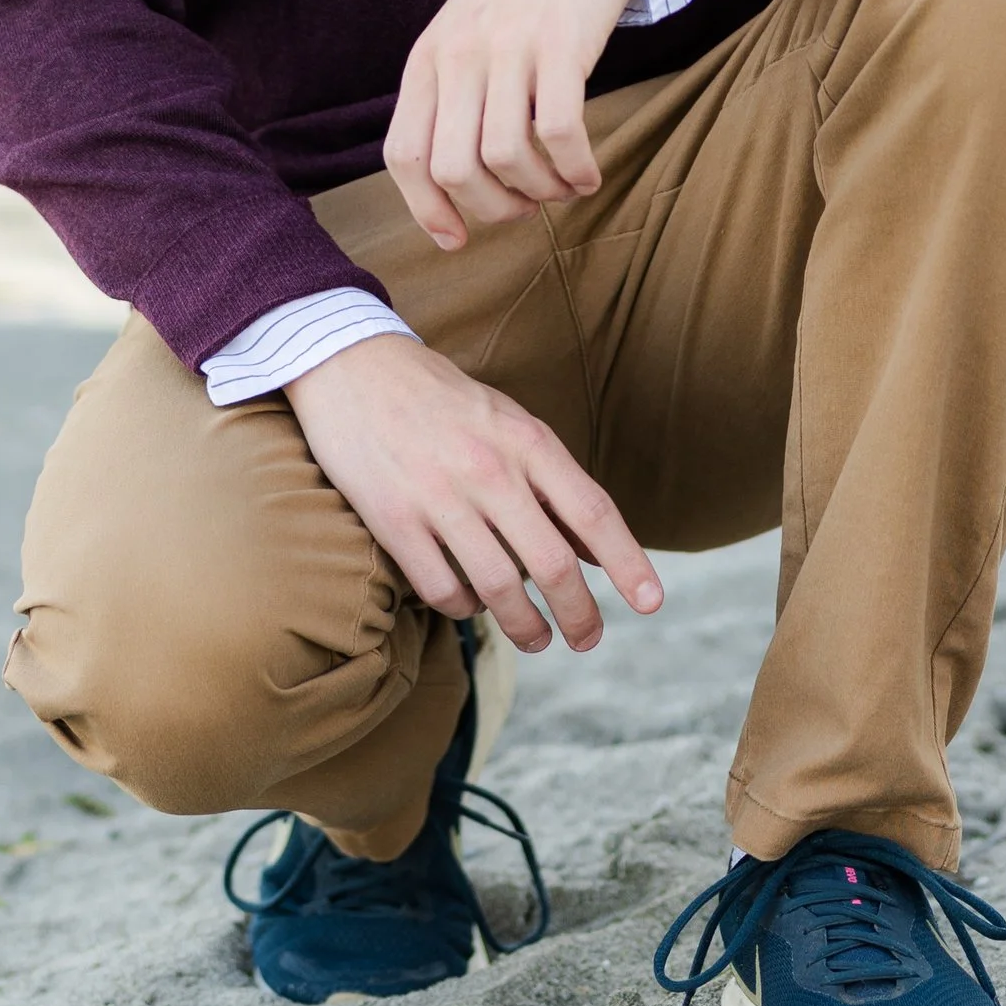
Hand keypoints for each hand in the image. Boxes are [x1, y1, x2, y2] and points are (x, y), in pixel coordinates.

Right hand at [285, 330, 661, 652]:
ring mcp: (439, 497)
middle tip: (589, 639)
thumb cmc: (443, 400)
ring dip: (526, 627)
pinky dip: (464, 609)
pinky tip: (472, 606)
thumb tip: (598, 551)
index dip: (628, 562)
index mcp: (526, 440)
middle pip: (552, 564)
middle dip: (580, 615)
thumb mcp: (510, 423)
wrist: (354, 366)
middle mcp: (489, 470)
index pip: (592, 511)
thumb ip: (553, 483)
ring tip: (538, 639)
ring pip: (499, 588)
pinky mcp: (394, 521)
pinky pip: (442, 589)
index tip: (652, 602)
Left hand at [385, 0, 635, 252]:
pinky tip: (588, 173)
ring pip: (506, 157)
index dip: (426, 211)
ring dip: (539, 192)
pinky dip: (576, 169)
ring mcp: (510, 48)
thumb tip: (454, 183)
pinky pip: (561, 132)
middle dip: (491, 208)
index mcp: (428, 58)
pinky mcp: (561, 44)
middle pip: (454, 169)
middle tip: (523, 207)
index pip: (405, 155)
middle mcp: (460, 55)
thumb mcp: (463, 32)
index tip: (456, 240)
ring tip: (559, 188)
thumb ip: (451, 93)